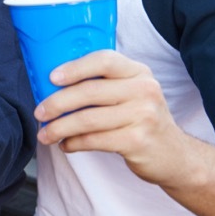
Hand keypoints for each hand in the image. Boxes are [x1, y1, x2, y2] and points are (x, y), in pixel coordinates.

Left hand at [36, 50, 187, 182]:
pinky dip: (74, 143)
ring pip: (88, 119)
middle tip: (39, 113)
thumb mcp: (131, 93)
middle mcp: (144, 90)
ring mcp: (143, 116)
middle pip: (90, 92)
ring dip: (60, 128)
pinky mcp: (138, 141)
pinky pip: (95, 140)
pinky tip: (66, 145)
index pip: (104, 60)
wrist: (175, 155)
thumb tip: (52, 84)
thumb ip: (103, 83)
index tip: (51, 78)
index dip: (75, 68)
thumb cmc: (141, 119)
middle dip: (57, 103)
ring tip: (46, 135)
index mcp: (138, 72)